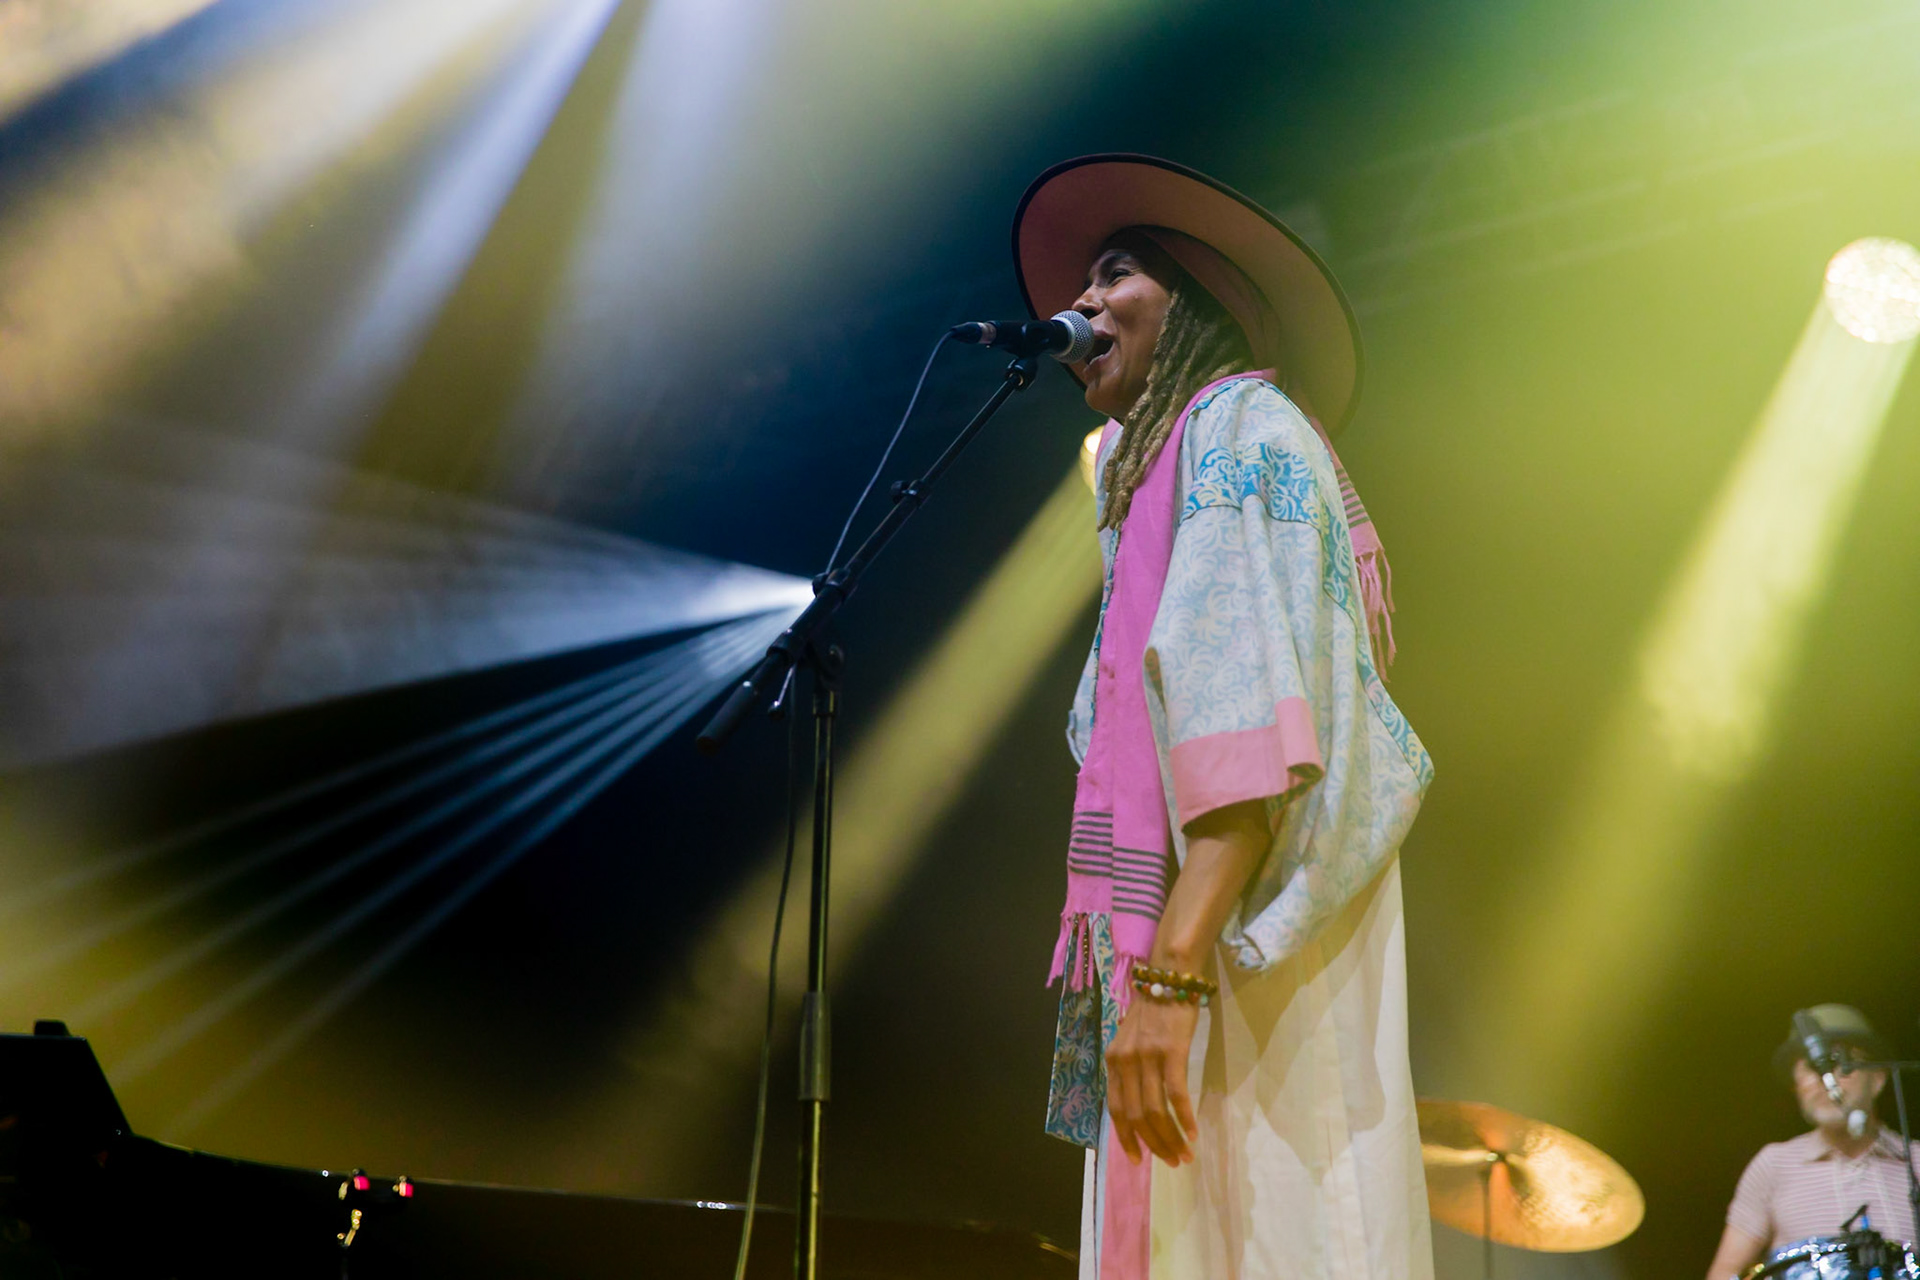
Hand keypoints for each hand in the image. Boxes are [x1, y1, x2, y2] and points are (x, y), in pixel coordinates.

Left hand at [1104, 993, 1199, 1165]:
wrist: (1168, 977)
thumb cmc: (1154, 1011)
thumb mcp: (1131, 1041)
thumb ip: (1131, 1070)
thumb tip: (1139, 1106)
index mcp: (1114, 1061)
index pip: (1114, 1109)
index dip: (1125, 1138)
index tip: (1137, 1160)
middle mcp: (1125, 1062)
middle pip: (1136, 1116)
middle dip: (1154, 1145)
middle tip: (1172, 1162)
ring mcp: (1147, 1057)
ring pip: (1155, 1111)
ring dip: (1171, 1138)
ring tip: (1185, 1155)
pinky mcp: (1171, 1052)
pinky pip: (1176, 1094)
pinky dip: (1184, 1118)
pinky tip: (1194, 1133)